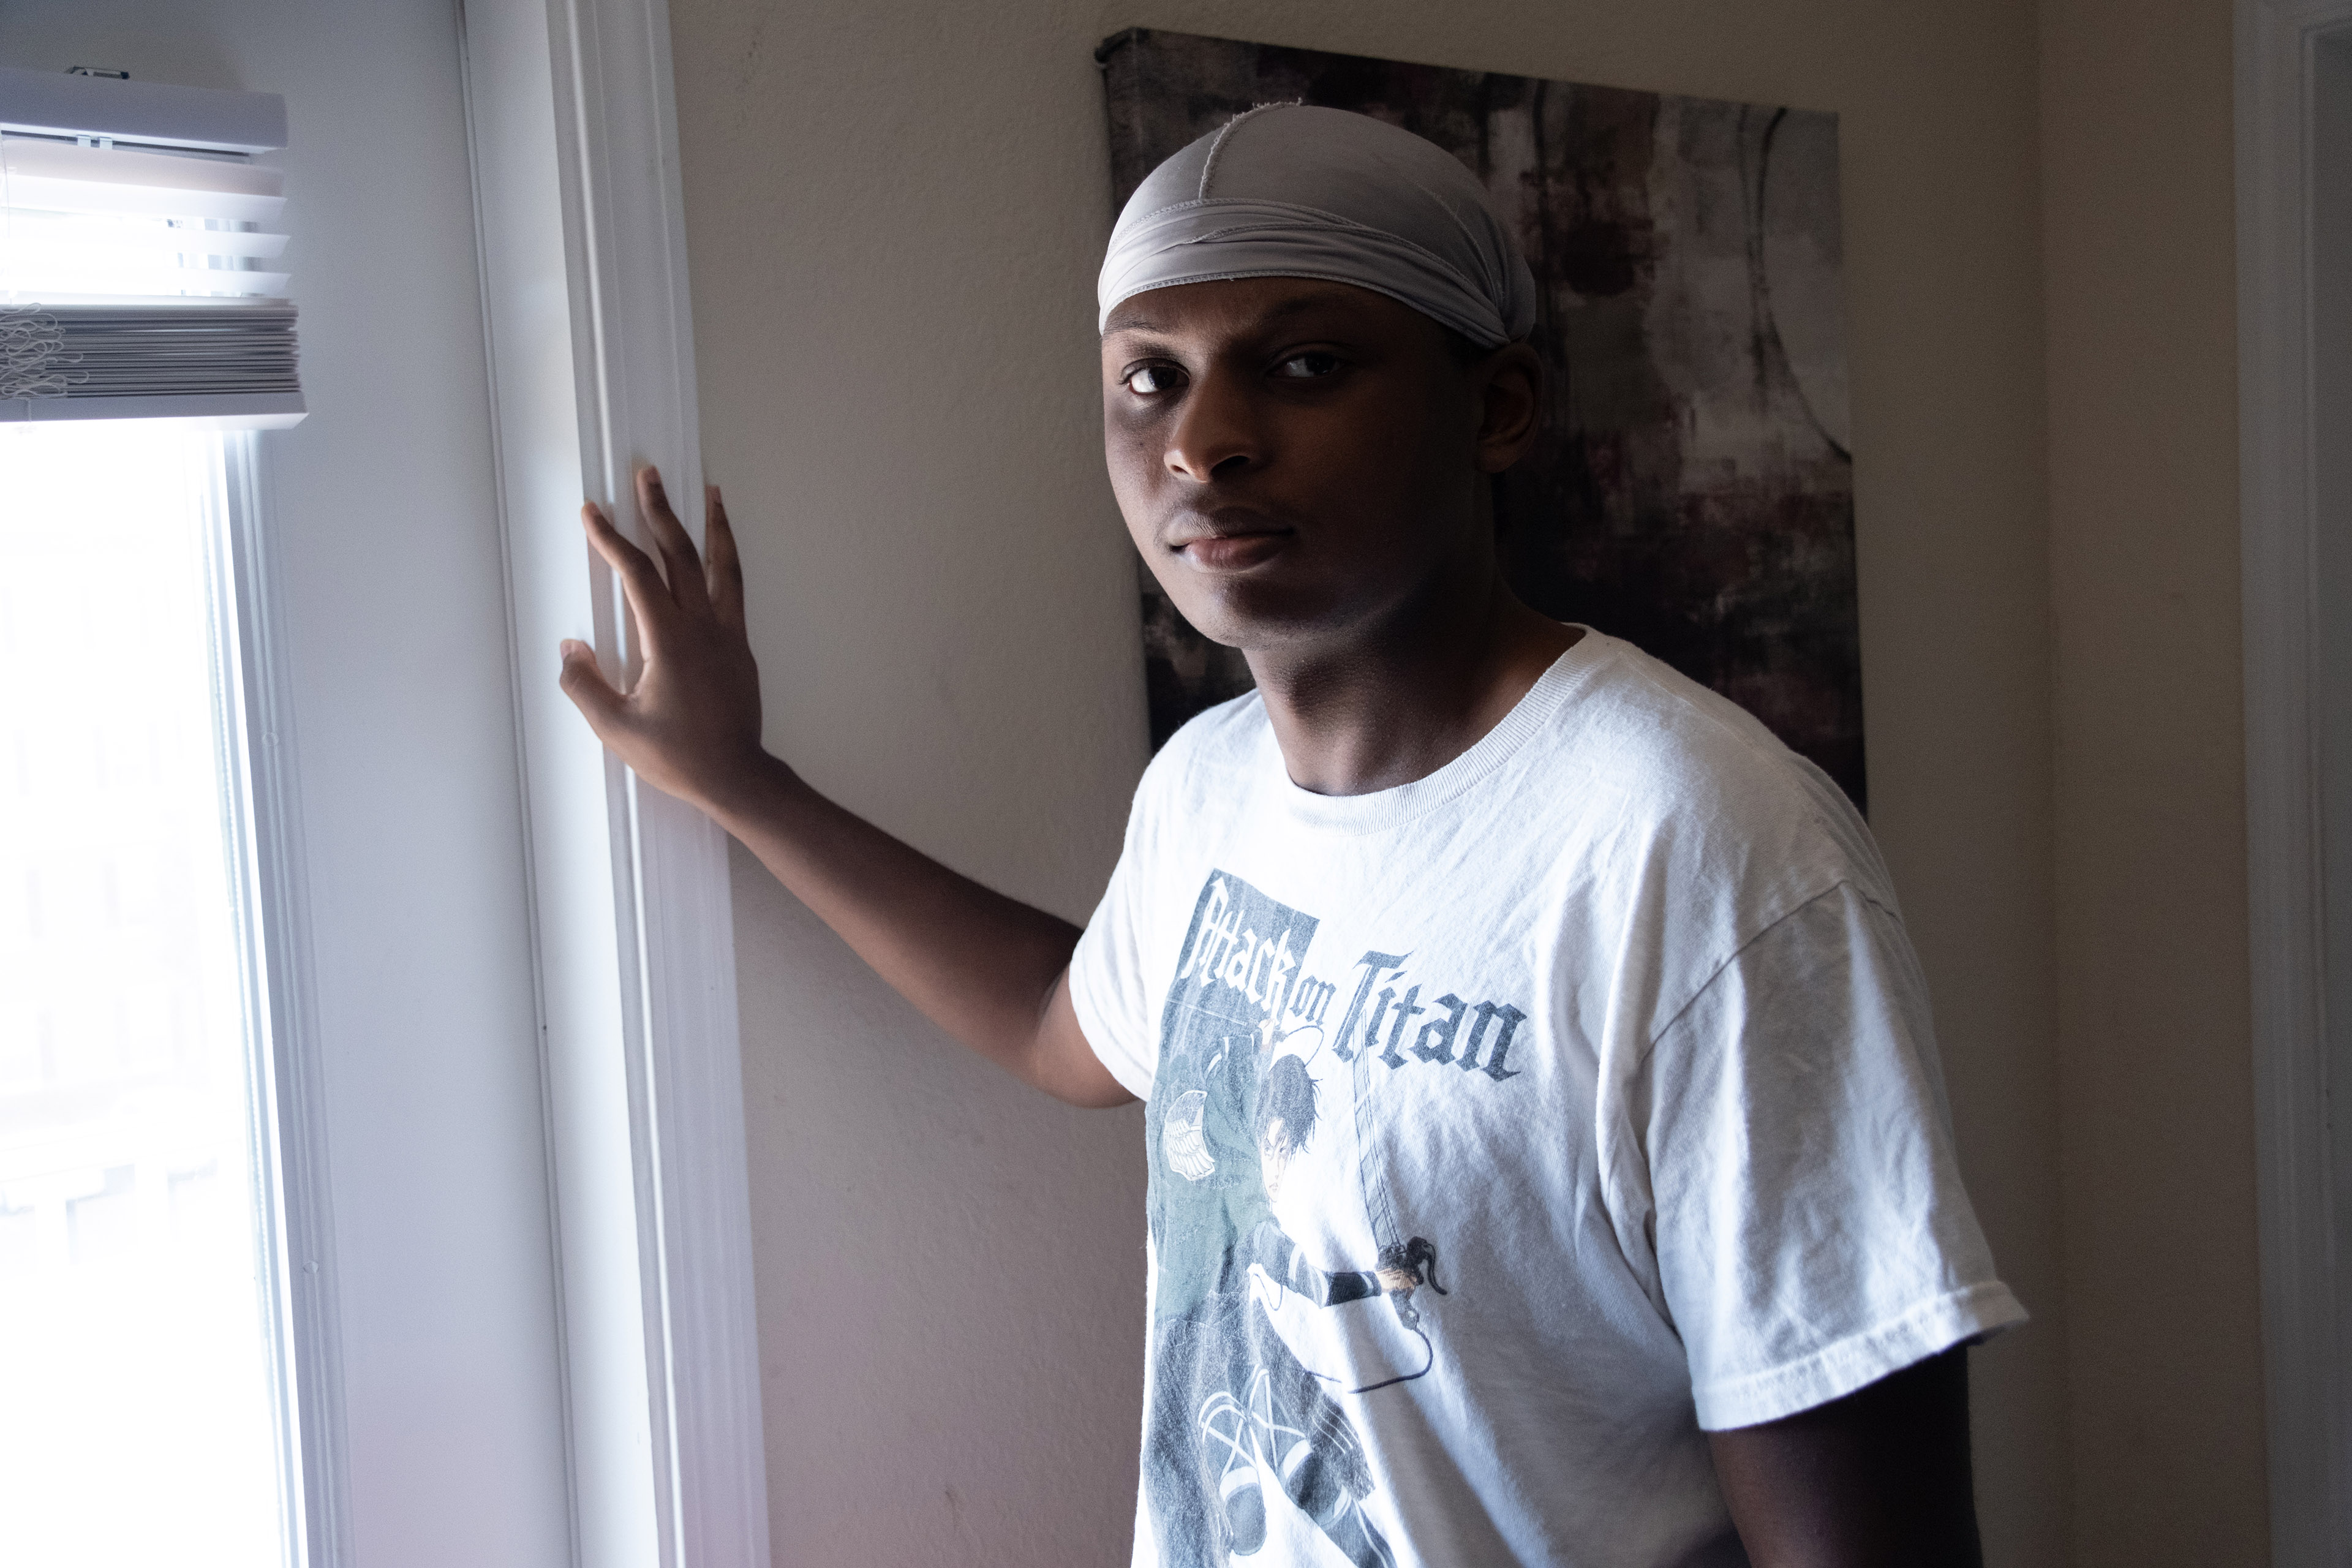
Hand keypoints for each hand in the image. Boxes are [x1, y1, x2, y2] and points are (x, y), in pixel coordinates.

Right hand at [559, 467, 773, 817]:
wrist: (737, 777)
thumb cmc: (678, 757)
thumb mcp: (616, 728)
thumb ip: (585, 684)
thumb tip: (570, 647)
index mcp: (668, 639)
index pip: (636, 574)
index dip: (612, 538)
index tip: (593, 512)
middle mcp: (703, 626)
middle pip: (680, 554)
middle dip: (660, 511)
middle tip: (648, 474)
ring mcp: (728, 634)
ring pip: (721, 566)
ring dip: (712, 526)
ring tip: (711, 492)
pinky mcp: (741, 648)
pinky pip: (734, 590)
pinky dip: (727, 562)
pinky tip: (721, 554)